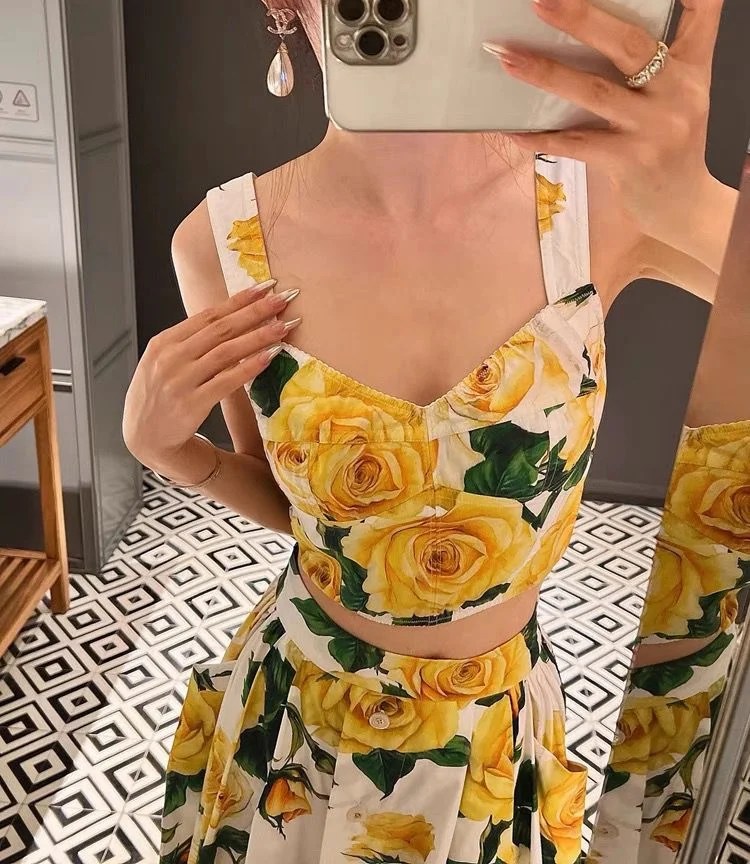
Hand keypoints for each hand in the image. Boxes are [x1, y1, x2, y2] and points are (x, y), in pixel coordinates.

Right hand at [122, 280, 299, 464]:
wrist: (144, 438)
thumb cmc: (159, 397)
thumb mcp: (165, 362)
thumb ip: (191, 343)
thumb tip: (230, 320)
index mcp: (164, 342)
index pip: (207, 315)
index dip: (239, 300)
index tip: (264, 287)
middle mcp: (170, 358)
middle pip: (220, 328)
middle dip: (255, 311)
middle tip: (282, 299)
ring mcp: (180, 381)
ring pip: (226, 352)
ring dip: (258, 336)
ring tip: (283, 326)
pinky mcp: (192, 404)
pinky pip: (227, 381)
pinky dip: (250, 367)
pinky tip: (270, 357)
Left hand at [483, 0, 723, 240]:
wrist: (682, 204)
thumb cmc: (673, 139)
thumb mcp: (685, 89)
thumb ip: (671, 50)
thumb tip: (629, 20)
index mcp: (689, 67)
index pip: (695, 14)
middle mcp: (677, 92)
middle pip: (628, 46)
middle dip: (583, 20)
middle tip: (541, 3)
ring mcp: (654, 129)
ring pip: (594, 93)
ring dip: (546, 74)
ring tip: (508, 58)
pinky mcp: (629, 161)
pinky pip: (576, 144)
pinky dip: (542, 138)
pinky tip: (513, 130)